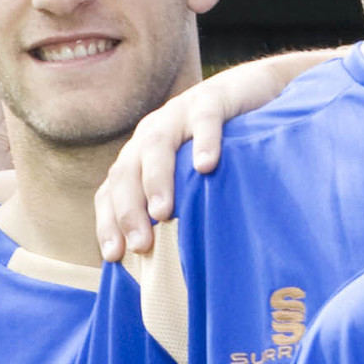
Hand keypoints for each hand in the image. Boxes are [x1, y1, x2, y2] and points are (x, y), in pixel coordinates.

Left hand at [93, 48, 340, 258]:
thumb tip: (169, 271)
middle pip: (127, 172)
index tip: (114, 257)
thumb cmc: (221, 148)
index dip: (108, 222)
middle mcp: (151, 135)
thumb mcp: (191, 181)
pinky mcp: (212, 99)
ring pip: (157, 146)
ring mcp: (179, 114)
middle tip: (140, 245)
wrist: (254, 91)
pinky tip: (207, 166)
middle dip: (129, 210)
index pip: (111, 191)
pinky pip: (205, 120)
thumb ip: (176, 210)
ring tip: (163, 212)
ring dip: (156, 180)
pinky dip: (204, 141)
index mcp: (139, 157)